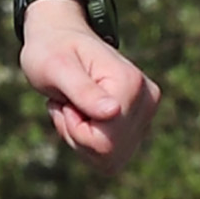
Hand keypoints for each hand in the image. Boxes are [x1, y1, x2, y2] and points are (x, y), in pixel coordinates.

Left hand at [19, 0, 159, 176]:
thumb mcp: (57, 67)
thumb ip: (83, 91)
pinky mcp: (138, 124)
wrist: (60, 39)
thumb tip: (113, 112)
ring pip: (110, 159)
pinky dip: (88, 143)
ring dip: (81, 140)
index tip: (66, 100)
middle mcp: (146, 100)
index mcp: (131, 84)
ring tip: (72, 107)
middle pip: (109, 154)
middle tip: (66, 104)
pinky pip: (111, 156)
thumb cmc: (52, 50)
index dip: (74, 128)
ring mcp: (145, 114)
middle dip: (77, 136)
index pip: (104, 142)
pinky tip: (80, 116)